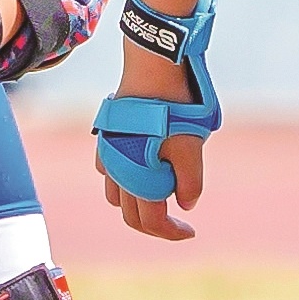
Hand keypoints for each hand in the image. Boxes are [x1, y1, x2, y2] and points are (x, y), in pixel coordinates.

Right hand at [97, 49, 206, 237]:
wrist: (152, 66)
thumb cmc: (174, 107)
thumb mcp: (191, 146)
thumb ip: (190, 181)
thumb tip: (187, 205)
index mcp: (136, 179)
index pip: (151, 222)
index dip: (171, 233)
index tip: (191, 231)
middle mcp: (116, 172)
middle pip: (130, 215)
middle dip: (155, 225)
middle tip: (178, 223)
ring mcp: (108, 155)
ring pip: (115, 194)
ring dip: (137, 203)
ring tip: (159, 196)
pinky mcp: (107, 138)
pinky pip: (108, 170)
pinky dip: (124, 180)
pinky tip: (140, 169)